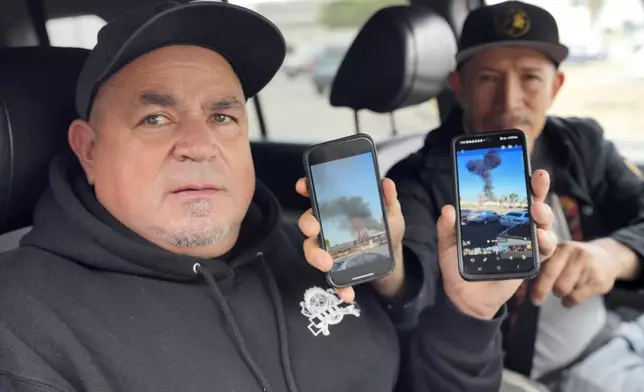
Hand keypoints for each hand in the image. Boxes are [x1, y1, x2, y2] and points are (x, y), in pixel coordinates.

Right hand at [296, 177, 405, 302]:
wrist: (392, 257)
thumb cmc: (386, 228)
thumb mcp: (391, 213)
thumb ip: (388, 199)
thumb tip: (387, 183)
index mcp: (338, 208)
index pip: (317, 194)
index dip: (306, 187)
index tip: (303, 186)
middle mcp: (327, 226)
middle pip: (309, 222)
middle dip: (308, 224)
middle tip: (314, 230)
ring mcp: (328, 247)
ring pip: (311, 249)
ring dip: (315, 256)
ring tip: (327, 265)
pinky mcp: (335, 267)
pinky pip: (331, 278)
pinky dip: (338, 286)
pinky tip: (347, 294)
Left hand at [438, 170, 557, 319]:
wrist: (465, 295)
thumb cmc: (459, 264)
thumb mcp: (448, 243)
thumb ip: (447, 227)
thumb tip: (448, 209)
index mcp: (496, 217)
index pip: (511, 194)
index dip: (520, 180)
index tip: (525, 167)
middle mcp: (514, 226)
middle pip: (533, 203)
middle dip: (538, 188)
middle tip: (537, 179)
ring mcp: (525, 242)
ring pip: (543, 224)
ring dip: (544, 215)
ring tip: (537, 211)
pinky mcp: (531, 260)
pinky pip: (546, 250)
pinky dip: (546, 242)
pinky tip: (540, 237)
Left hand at [531, 241, 616, 306]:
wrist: (607, 257)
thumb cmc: (574, 259)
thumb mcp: (560, 255)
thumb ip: (544, 264)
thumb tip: (522, 280)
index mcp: (562, 248)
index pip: (548, 270)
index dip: (539, 287)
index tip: (534, 299)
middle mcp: (577, 254)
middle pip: (558, 285)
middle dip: (551, 291)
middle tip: (551, 292)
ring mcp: (590, 267)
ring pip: (567, 292)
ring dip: (563, 295)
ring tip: (566, 288)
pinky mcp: (599, 280)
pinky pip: (578, 298)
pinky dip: (571, 301)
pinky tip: (572, 297)